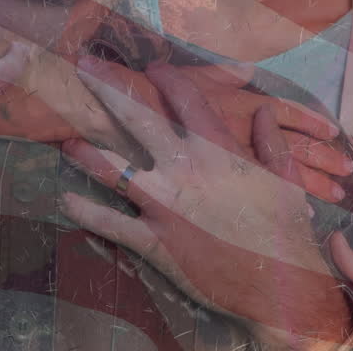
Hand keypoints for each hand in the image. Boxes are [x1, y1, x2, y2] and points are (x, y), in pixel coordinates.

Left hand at [61, 60, 352, 347]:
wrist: (279, 285)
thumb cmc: (284, 229)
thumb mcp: (285, 178)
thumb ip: (271, 141)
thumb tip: (262, 110)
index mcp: (218, 151)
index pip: (186, 99)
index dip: (166, 78)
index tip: (151, 68)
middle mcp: (185, 170)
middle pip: (138, 119)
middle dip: (108, 89)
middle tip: (84, 67)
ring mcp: (166, 206)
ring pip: (115, 169)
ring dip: (88, 152)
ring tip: (66, 139)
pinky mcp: (155, 241)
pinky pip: (113, 223)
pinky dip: (88, 212)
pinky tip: (67, 201)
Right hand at [175, 63, 352, 202]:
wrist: (125, 120)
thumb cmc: (159, 93)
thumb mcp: (196, 76)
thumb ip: (225, 73)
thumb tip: (247, 69)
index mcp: (243, 105)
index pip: (287, 114)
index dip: (311, 122)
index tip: (333, 133)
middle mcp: (247, 134)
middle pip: (295, 149)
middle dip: (323, 160)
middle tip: (347, 170)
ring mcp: (237, 164)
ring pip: (285, 176)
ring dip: (314, 185)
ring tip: (337, 194)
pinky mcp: (224, 187)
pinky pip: (261, 198)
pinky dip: (284, 204)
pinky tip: (303, 213)